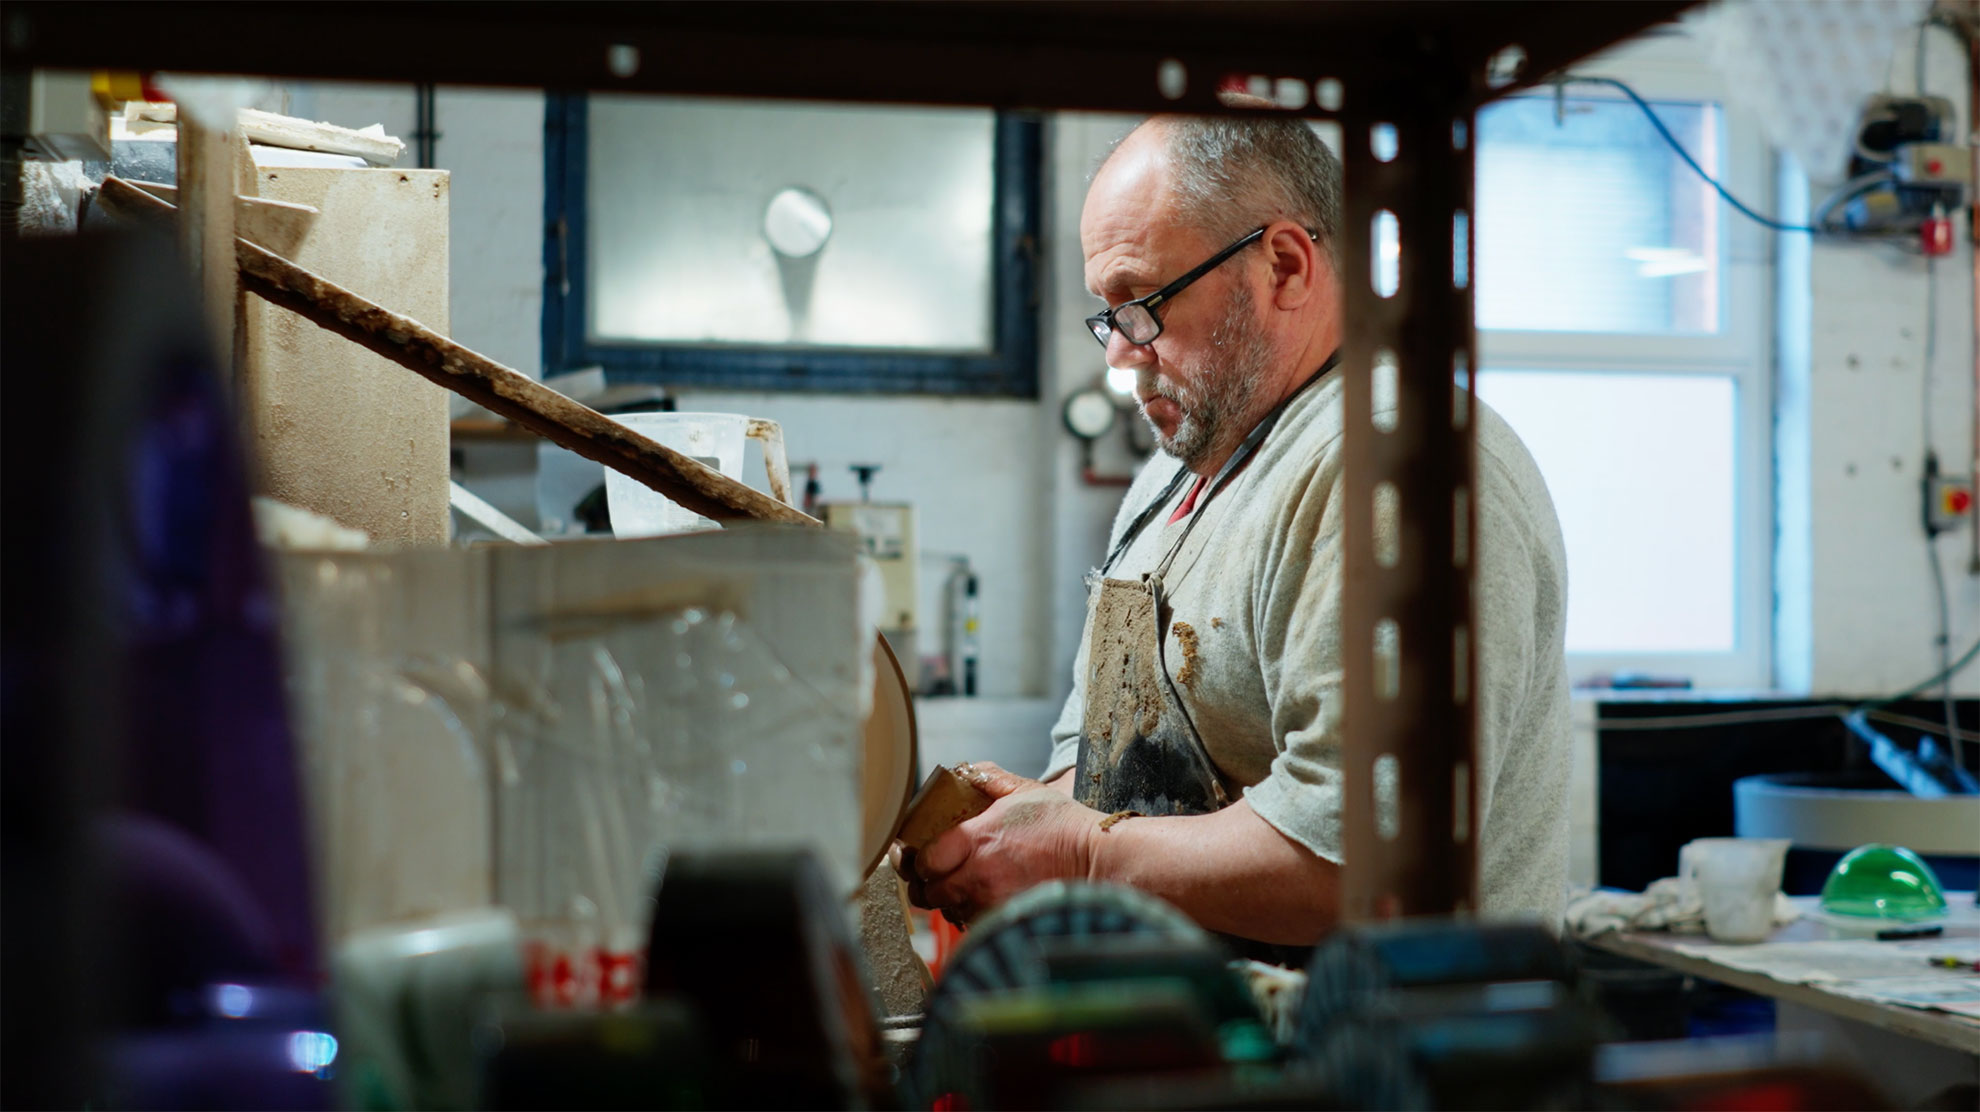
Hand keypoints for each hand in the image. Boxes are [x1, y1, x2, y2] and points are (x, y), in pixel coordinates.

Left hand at [891, 761, 1104, 925]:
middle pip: (927, 892)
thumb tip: (962, 772)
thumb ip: (987, 777)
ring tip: (960, 884)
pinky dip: (969, 913)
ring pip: (947, 910)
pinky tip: (980, 897)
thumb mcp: (1023, 789)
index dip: (917, 859)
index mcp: (976, 839)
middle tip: (932, 874)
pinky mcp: (1004, 921)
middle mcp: (977, 876)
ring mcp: (990, 903)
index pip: (923, 860)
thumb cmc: (1062, 825)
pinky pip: (971, 923)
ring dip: (948, 899)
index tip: (921, 855)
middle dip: (925, 883)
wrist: (1095, 860)